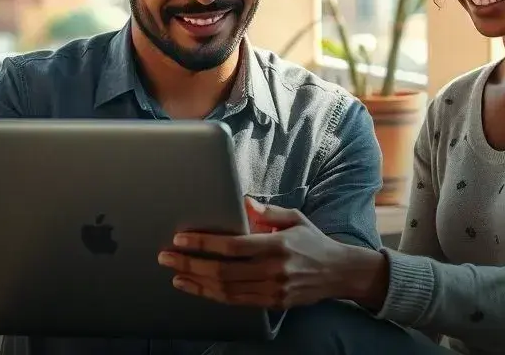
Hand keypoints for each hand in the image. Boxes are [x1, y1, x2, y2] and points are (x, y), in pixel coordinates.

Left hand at [157, 197, 351, 309]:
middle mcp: (274, 269)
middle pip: (223, 271)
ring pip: (226, 290)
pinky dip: (213, 295)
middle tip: (166, 256)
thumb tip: (242, 202)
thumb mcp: (295, 218)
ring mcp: (273, 289)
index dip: (204, 244)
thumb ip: (268, 212)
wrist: (338, 273)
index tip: (182, 239)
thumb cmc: (313, 241)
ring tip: (175, 274)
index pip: (233, 246)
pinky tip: (197, 287)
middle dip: (190, 263)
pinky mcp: (272, 303)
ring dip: (197, 283)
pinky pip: (236, 301)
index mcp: (278, 244)